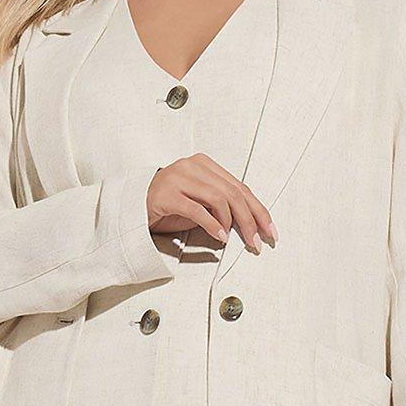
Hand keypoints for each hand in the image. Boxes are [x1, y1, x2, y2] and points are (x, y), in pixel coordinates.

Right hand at [147, 155, 276, 253]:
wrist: (135, 207)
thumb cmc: (170, 206)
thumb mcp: (201, 203)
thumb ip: (223, 205)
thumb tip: (252, 223)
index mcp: (205, 164)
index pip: (239, 187)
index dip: (258, 210)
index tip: (270, 230)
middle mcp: (192, 166)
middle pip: (233, 193)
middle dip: (250, 220)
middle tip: (257, 241)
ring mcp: (178, 177)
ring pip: (218, 199)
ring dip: (231, 223)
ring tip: (232, 239)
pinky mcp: (166, 194)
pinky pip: (197, 210)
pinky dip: (212, 225)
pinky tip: (219, 237)